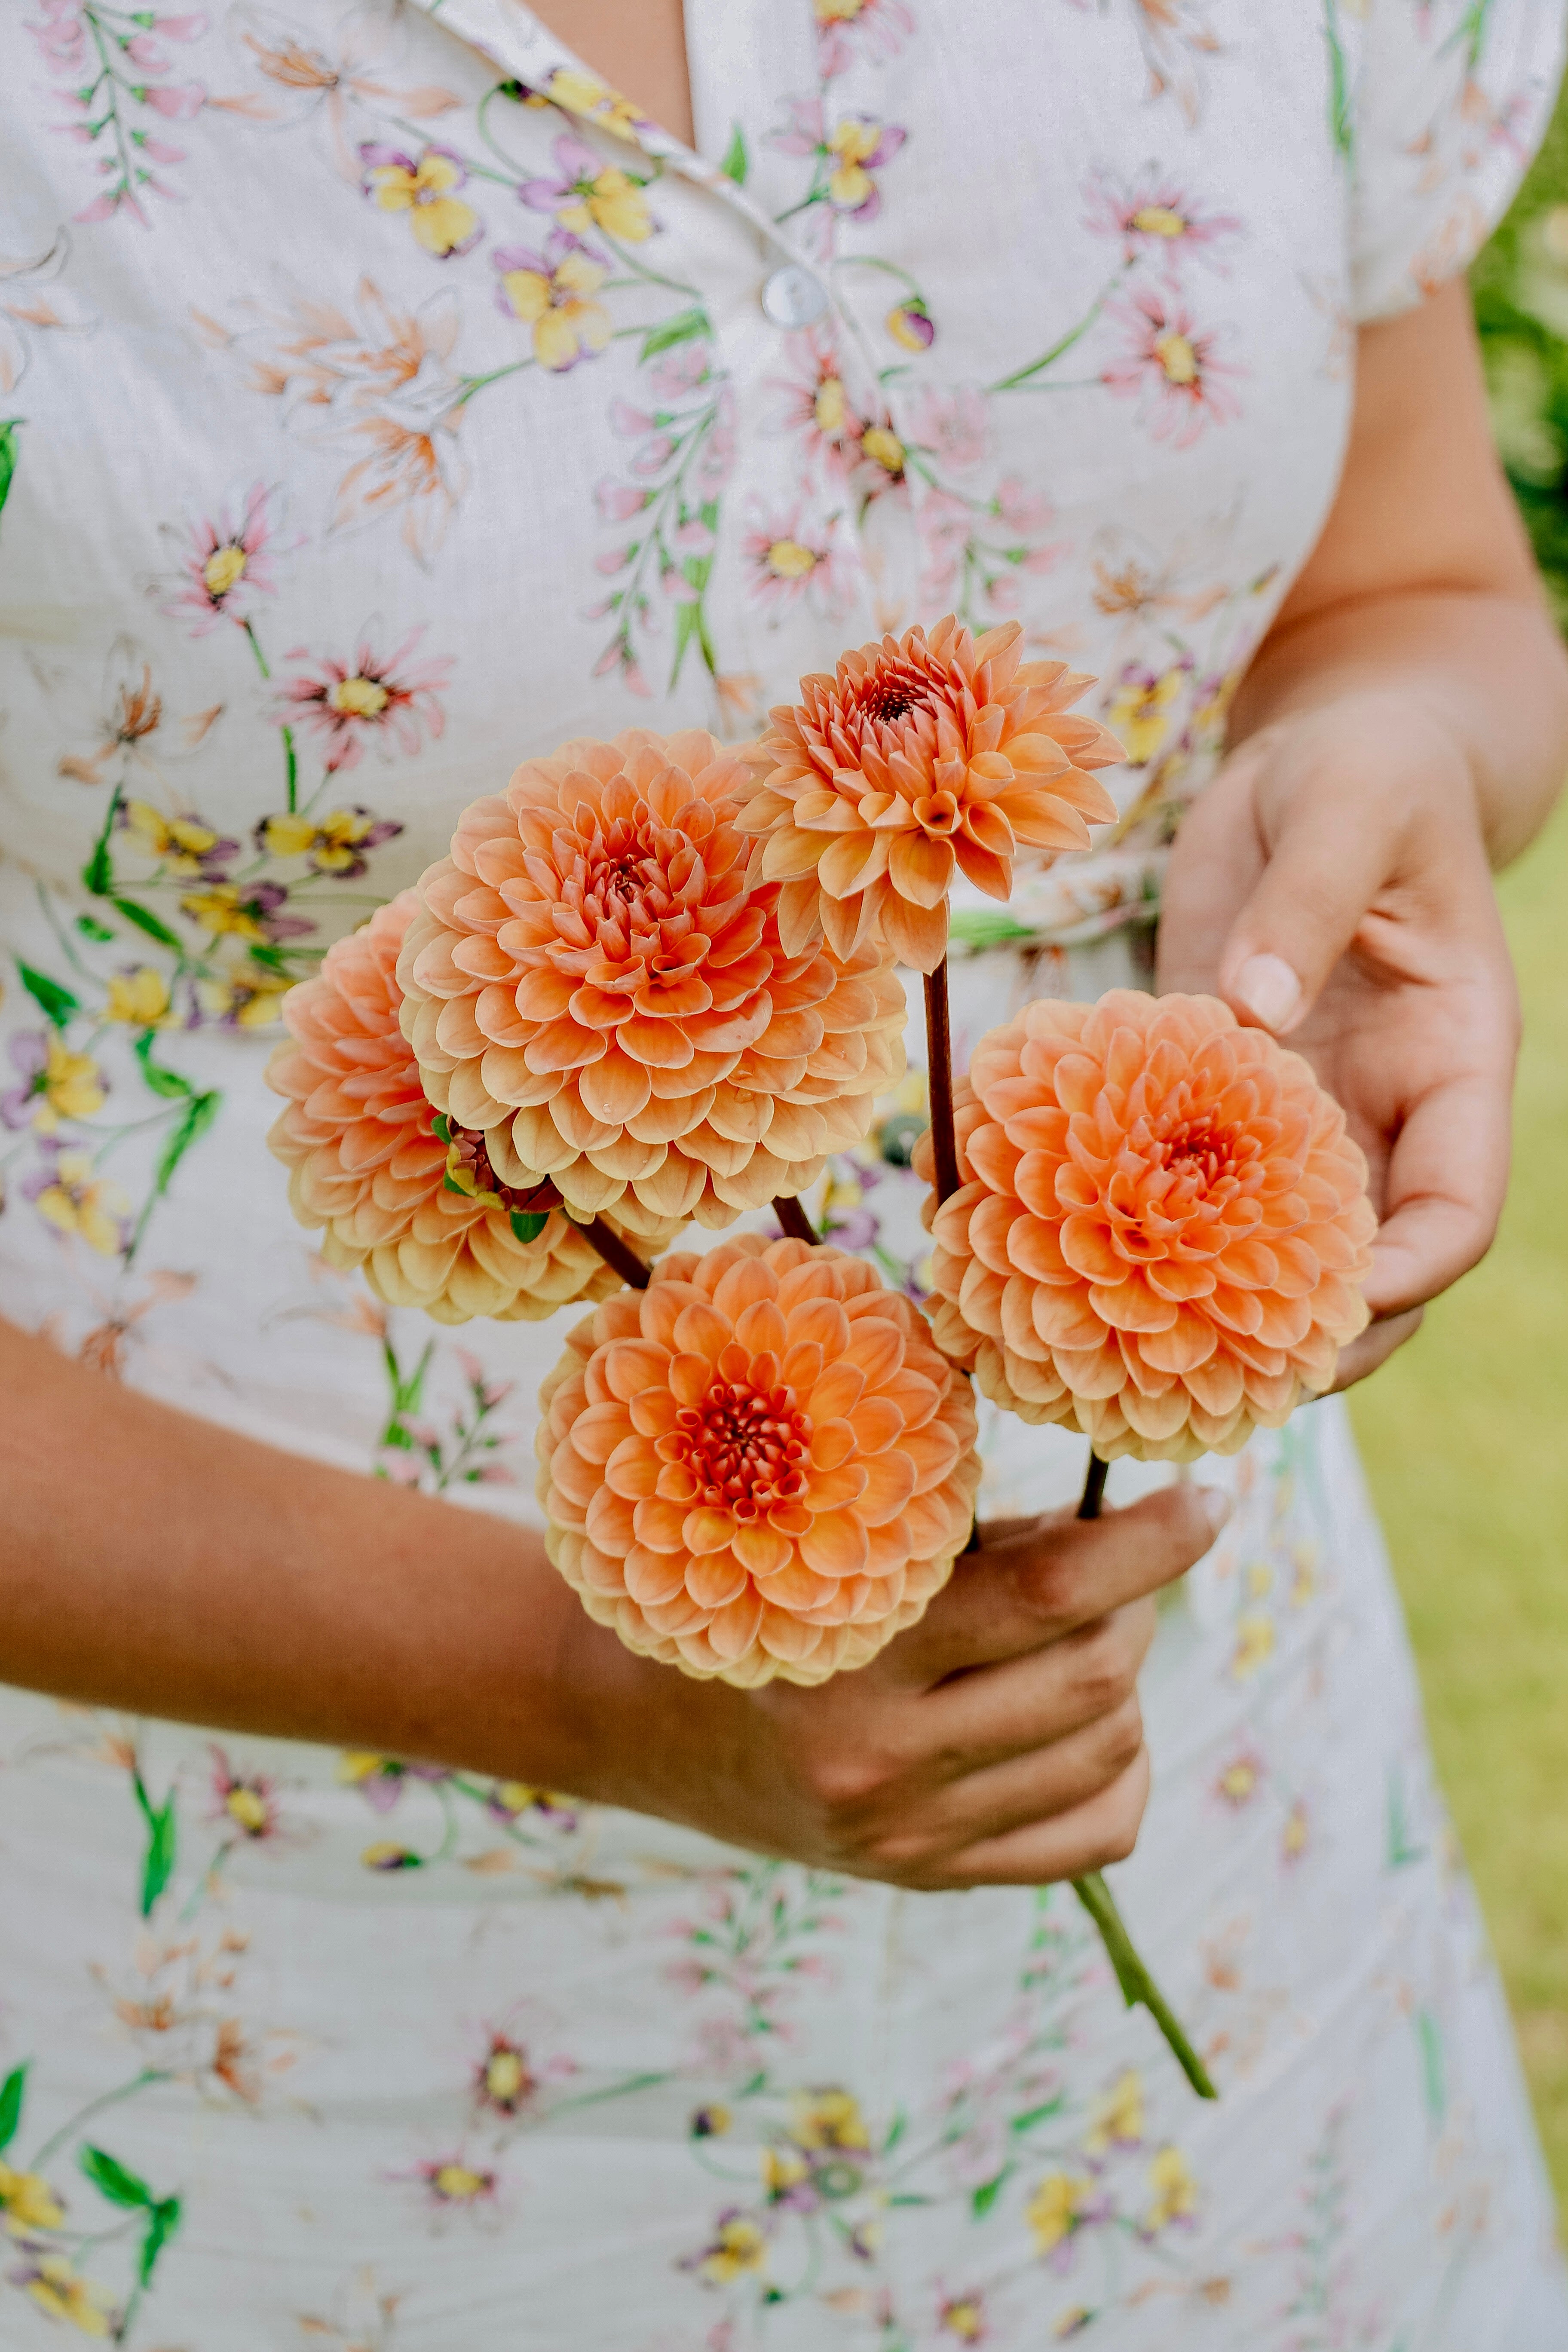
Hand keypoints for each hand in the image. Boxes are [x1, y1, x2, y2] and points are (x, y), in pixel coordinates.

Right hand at [551, 1481, 1226, 1887]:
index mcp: (852, 1650)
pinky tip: (1080, 1722)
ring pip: (1109, 1748)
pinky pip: (1099, 1831)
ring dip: (1123, 1678)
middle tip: (1116, 1567)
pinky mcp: (929, 1877)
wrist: (645, 1725)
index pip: (1048, 1593)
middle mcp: (880, 1758)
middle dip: (1133, 1606)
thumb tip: (1116, 1527)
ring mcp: (908, 1834)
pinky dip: (1121, 1766)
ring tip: (1079, 1638)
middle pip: (1093, 1676)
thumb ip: (980, 1542)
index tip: (1210, 1498)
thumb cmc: (763, 1594)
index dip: (1148, 1541)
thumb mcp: (849, 1547)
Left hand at [1158, 690, 1519, 1386]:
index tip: (1329, 1313)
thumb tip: (1255, 1009)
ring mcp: (1300, 1115)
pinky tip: (1046, 1241)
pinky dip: (1129, 1217)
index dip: (1402, 1276)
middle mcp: (1384, 1112)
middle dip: (1300, 1337)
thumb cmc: (1365, 768)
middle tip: (1202, 1380)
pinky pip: (1182, 1177)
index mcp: (1455, 1064)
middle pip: (1365, 1269)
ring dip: (1204, 1303)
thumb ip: (1309, 898)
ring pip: (1267, 1247)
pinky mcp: (1216, 1096)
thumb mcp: (1348, 804)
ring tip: (1113, 1350)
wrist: (1316, 762)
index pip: (1454, 1212)